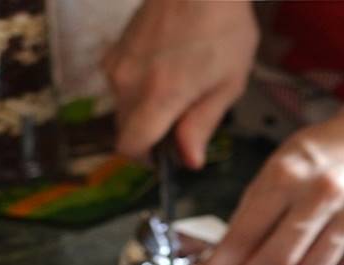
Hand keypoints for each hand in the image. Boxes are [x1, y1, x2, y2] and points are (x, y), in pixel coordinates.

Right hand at [103, 0, 256, 168]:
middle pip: (125, 129)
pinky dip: (137, 85)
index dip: (147, 157)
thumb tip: (189, 160)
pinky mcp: (114, 49)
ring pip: (123, 107)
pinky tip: (163, 66)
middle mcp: (129, 83)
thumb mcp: (228, 82)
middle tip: (183, 114)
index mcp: (159, 96)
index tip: (167, 151)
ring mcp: (118, 64)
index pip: (130, 147)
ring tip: (177, 83)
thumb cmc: (222, 26)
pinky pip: (120, 83)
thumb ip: (203, 124)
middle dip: (150, 132)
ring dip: (144, 108)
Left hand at [191, 108, 343, 264]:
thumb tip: (223, 260)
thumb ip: (254, 209)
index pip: (245, 233)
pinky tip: (333, 234)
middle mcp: (323, 190)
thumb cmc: (324, 152)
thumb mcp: (281, 164)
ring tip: (303, 241)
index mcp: (287, 172)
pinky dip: (331, 258)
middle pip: (280, 259)